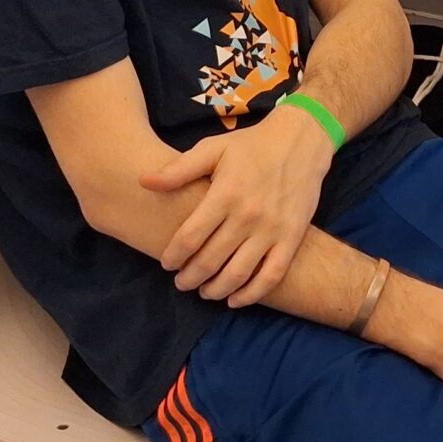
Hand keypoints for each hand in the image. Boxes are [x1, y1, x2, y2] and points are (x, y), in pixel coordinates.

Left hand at [142, 108, 335, 304]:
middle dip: (190, 277)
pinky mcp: (291, 239)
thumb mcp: (212, 148)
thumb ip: (178, 169)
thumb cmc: (250, 146)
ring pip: (238, 273)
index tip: (167, 263)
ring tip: (203, 292)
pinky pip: (271, 276)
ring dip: (216, 290)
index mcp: (225, 193)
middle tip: (180, 282)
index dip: (174, 256)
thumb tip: (143, 181)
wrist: (299, 142)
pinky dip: (251, 294)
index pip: (191, 236)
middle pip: (211, 260)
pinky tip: (235, 299)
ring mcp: (272, 230)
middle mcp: (248, 215)